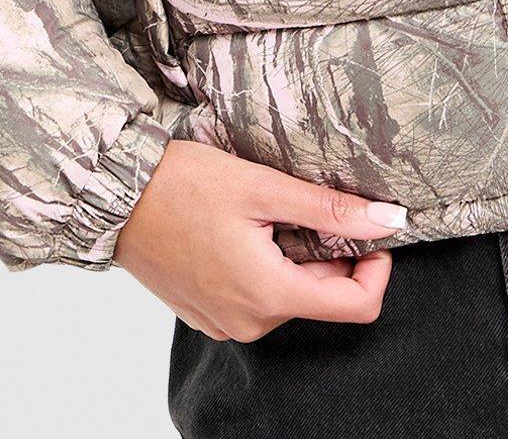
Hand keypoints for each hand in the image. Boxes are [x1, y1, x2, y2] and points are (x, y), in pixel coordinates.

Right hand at [112, 138, 405, 340]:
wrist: (116, 196)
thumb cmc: (183, 184)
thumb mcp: (264, 187)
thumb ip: (331, 209)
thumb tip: (390, 220)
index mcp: (268, 295)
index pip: (356, 306)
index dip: (376, 267)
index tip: (369, 228)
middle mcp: (248, 322)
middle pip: (322, 297)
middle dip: (330, 253)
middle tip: (305, 204)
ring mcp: (225, 322)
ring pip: (289, 294)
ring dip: (295, 256)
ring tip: (266, 212)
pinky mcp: (207, 313)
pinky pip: (257, 297)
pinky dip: (266, 265)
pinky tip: (242, 229)